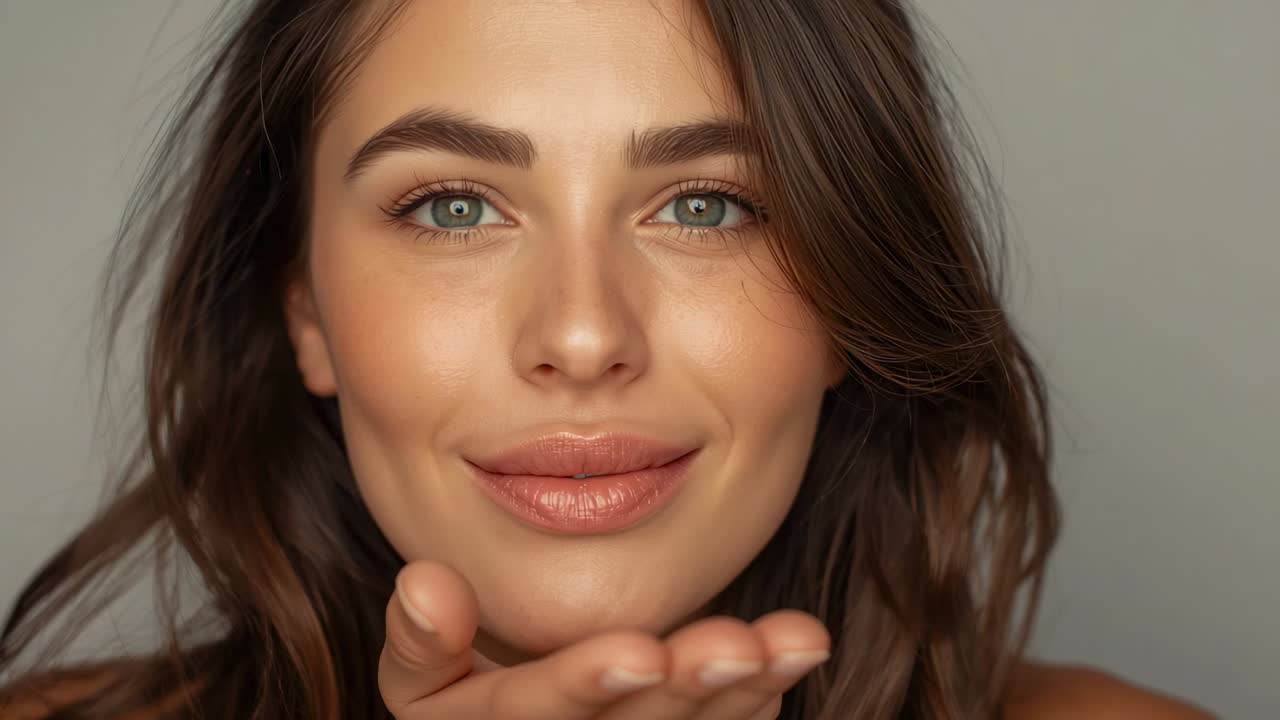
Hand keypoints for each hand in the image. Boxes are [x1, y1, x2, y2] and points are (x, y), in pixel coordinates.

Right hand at [379, 560, 830, 718]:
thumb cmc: (462, 704)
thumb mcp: (424, 687)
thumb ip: (424, 644)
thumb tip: (427, 581)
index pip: (539, 713)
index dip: (587, 683)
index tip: (641, 651)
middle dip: (689, 690)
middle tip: (739, 648)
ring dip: (746, 692)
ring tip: (795, 642)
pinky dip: (756, 703)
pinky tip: (788, 660)